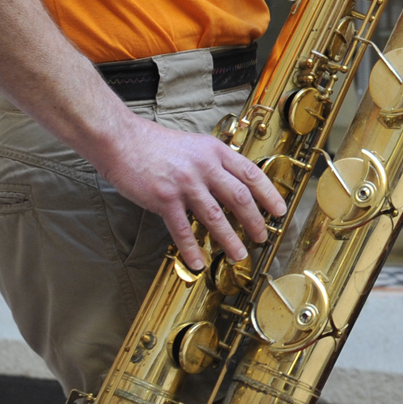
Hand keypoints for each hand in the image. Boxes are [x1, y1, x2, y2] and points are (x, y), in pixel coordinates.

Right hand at [99, 116, 287, 269]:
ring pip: (215, 216)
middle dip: (254, 221)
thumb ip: (214, 162)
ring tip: (238, 254)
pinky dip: (191, 249)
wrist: (123, 141)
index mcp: (215, 151)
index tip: (279, 210)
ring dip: (229, 239)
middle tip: (262, 237)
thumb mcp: (195, 145)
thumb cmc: (157, 145)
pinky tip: (197, 262)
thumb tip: (234, 182)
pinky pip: (182, 229)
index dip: (269, 194)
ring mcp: (185, 183)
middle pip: (239, 197)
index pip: (251, 174)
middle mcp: (204, 166)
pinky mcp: (164, 198)